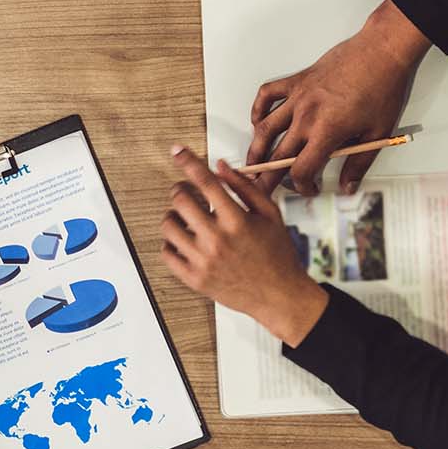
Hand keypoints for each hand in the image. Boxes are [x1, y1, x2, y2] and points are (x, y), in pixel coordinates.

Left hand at [160, 146, 329, 346]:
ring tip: (185, 218)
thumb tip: (220, 166)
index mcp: (237, 221)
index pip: (205, 182)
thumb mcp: (271, 215)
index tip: (176, 151)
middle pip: (180, 200)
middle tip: (185, 192)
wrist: (281, 297)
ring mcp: (203, 261)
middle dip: (179, 190)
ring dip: (173, 216)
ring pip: (168, 225)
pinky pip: (166, 253)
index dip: (188, 162)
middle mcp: (217, 240)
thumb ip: (245, 187)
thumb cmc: (278, 254)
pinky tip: (184, 240)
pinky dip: (170, 243)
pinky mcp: (194, 279)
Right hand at [247, 0, 428, 195]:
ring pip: (265, 128)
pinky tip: (257, 121)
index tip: (307, 188)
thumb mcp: (377, 133)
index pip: (302, 168)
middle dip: (267, 176)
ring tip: (252, 162)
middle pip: (278, 154)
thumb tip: (349, 185)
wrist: (380, 53)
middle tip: (260, 188)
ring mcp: (297, 97)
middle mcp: (306, 116)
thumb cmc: (383, 89)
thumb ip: (359, 163)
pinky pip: (267, 95)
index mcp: (327, 132)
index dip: (301, 185)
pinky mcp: (296, 81)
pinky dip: (257, 110)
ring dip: (256, 148)